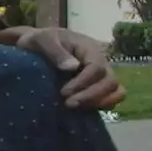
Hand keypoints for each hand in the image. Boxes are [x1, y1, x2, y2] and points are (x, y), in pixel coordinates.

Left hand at [11, 27, 126, 109]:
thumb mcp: (41, 40)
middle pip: (111, 81)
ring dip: (98, 102)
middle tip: (68, 104)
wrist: (34, 46)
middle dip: (91, 95)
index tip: (63, 92)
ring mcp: (101, 75)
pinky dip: (100, 106)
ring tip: (75, 108)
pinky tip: (80, 110)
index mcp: (89, 48)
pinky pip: (110, 99)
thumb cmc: (38, 41)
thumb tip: (73, 67)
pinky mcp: (97, 87)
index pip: (97, 67)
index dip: (83, 82)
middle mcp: (100, 61)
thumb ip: (55, 51)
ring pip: (116, 91)